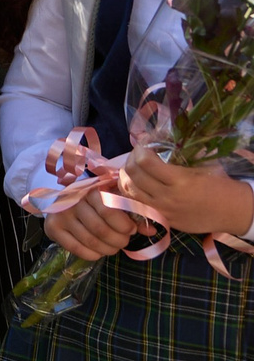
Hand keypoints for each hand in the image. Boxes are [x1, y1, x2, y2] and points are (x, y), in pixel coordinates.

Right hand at [41, 187, 139, 260]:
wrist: (64, 199)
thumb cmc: (96, 201)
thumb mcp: (115, 201)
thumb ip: (133, 214)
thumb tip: (153, 231)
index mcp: (90, 190)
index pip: (109, 211)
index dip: (124, 225)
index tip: (131, 230)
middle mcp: (72, 201)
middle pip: (101, 230)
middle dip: (119, 240)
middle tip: (123, 241)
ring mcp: (60, 215)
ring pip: (91, 242)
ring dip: (108, 249)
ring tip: (113, 247)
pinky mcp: (52, 229)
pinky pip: (78, 249)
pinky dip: (93, 254)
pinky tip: (98, 250)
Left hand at [122, 152, 253, 237]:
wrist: (234, 212)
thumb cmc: (221, 185)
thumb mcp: (202, 166)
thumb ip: (178, 156)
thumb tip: (153, 140)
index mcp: (180, 181)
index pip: (145, 162)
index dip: (140, 148)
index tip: (146, 141)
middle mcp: (168, 197)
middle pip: (132, 174)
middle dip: (131, 158)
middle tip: (139, 153)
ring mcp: (163, 211)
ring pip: (129, 191)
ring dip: (128, 175)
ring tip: (136, 166)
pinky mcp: (162, 220)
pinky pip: (137, 204)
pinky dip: (132, 192)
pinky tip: (138, 183)